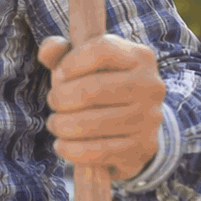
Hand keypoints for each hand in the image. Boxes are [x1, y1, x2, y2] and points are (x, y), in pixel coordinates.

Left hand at [37, 32, 165, 180]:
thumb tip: (50, 49)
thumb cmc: (96, 84)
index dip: (70, 63)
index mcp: (138, 56)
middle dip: (60, 98)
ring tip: (56, 124)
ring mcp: (150, 117)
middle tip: (53, 102)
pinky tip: (62, 145)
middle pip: (92, 90)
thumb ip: (59, 51)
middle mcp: (150, 85)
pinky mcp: (144, 146)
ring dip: (62, 125)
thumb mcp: (80, 62)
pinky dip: (73, 150)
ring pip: (93, 123)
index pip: (100, 50)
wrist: (130, 125)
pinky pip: (100, 151)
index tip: (59, 74)